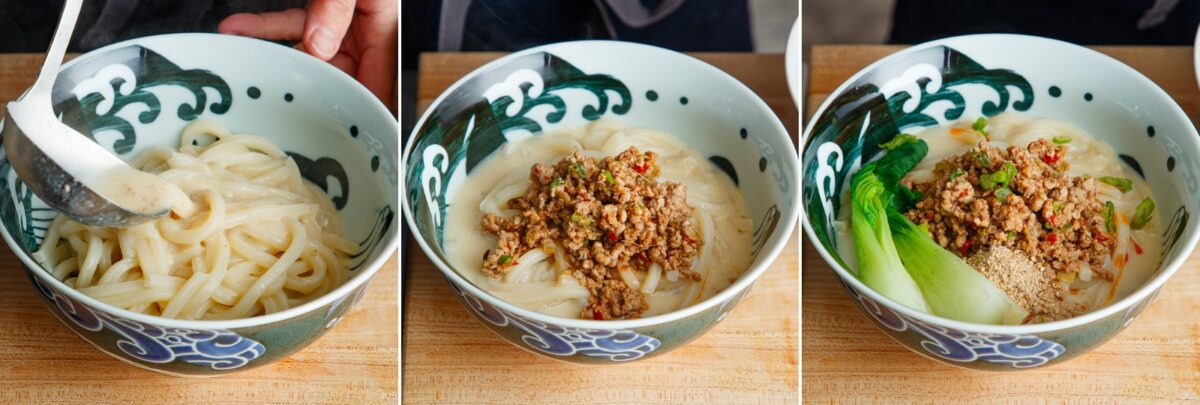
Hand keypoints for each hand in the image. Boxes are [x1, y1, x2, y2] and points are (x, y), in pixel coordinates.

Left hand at [218, 0, 396, 113]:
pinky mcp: (323, 15)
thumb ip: (336, 9)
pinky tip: (236, 29)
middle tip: (282, 119)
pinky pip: (292, 28)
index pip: (381, 94)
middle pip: (343, 84)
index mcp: (387, 36)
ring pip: (310, 59)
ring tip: (243, 72)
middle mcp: (368, 38)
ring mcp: (342, 29)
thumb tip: (318, 45)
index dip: (366, 125)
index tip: (345, 149)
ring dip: (275, 62)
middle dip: (311, 100)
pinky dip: (265, 28)